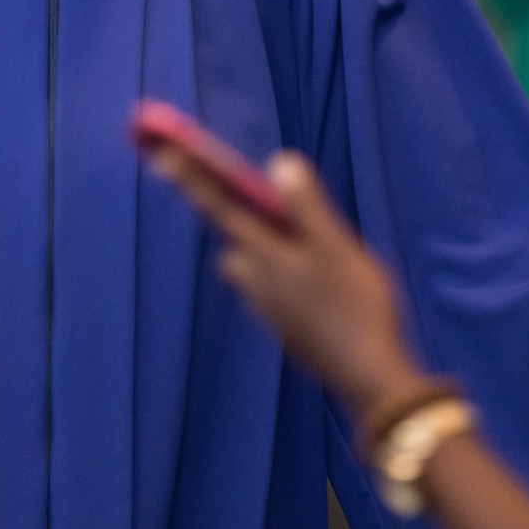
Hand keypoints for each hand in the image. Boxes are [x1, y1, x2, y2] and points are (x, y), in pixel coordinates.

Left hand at [149, 147, 432, 427]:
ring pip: (253, 266)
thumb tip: (278, 162)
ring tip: (311, 244)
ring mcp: (268, 307)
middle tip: (269, 202)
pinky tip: (321, 283)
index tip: (162, 153)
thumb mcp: (337, 247)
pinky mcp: (284, 325)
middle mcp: (256, 281)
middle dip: (242, 217)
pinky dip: (285, 275)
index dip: (192, 177)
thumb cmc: (355, 307)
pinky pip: (272, 288)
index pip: (219, 206)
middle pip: (235, 238)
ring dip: (268, 248)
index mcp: (265, 255)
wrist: (366, 375)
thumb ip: (305, 206)